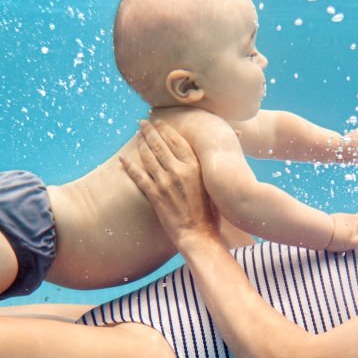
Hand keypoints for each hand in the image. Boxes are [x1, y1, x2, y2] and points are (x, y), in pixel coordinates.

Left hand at [120, 120, 219, 244]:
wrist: (199, 235)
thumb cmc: (211, 212)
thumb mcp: (215, 184)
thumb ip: (213, 164)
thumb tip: (235, 138)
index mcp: (195, 166)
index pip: (177, 141)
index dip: (166, 130)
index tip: (160, 122)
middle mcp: (179, 171)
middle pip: (160, 145)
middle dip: (149, 132)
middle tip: (142, 123)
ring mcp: (165, 183)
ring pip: (148, 157)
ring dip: (140, 144)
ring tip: (136, 135)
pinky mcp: (155, 196)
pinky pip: (139, 177)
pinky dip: (129, 167)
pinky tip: (122, 159)